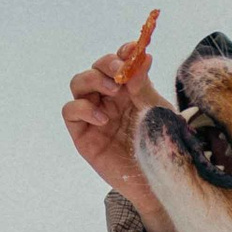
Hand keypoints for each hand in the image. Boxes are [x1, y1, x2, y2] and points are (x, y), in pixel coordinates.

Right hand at [64, 53, 182, 231]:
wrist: (159, 184)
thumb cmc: (162, 148)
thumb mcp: (158, 113)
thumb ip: (145, 87)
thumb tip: (142, 57)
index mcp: (129, 90)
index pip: (120, 63)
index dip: (123, 52)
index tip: (133, 48)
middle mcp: (108, 99)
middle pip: (95, 69)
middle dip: (106, 64)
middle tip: (121, 71)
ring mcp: (94, 116)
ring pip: (78, 84)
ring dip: (93, 80)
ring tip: (113, 91)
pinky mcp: (83, 136)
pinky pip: (70, 112)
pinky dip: (82, 108)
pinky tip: (102, 118)